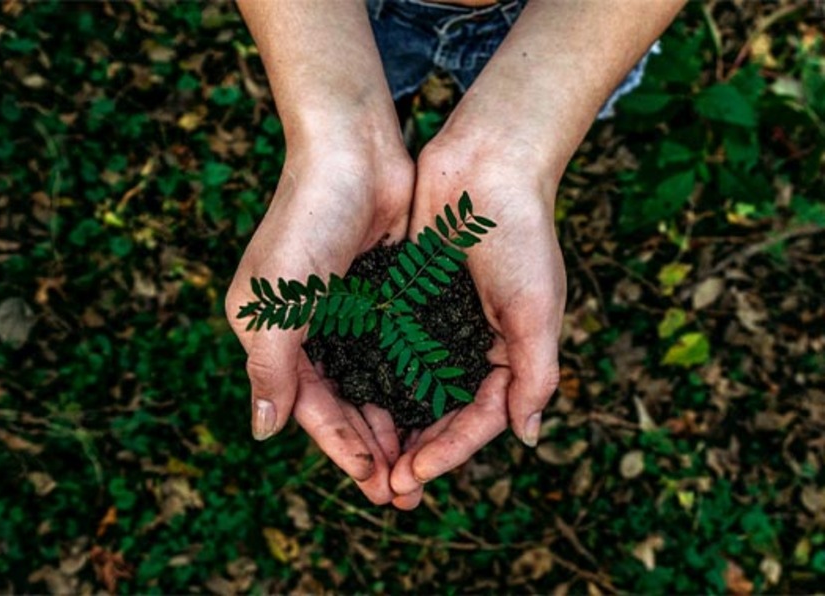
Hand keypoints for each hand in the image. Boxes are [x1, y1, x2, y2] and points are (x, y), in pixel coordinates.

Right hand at [225, 141, 414, 504]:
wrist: (354, 151)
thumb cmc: (307, 220)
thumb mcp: (277, 300)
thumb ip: (270, 367)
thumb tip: (263, 432)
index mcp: (274, 334)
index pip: (310, 407)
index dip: (342, 448)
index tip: (375, 484)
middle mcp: (309, 330)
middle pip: (344, 404)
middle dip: (373, 448)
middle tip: (406, 491)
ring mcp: (348, 314)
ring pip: (374, 384)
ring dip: (396, 423)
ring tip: (424, 463)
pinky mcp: (382, 296)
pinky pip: (398, 352)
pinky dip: (413, 383)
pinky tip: (436, 410)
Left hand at [389, 129, 566, 508]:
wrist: (487, 163)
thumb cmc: (521, 234)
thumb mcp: (537, 308)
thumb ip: (536, 373)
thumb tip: (527, 437)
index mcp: (509, 353)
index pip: (478, 418)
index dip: (448, 451)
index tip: (413, 476)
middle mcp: (472, 345)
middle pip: (441, 413)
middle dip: (415, 451)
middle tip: (384, 488)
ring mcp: (438, 323)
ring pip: (410, 388)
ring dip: (390, 424)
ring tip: (364, 459)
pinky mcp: (408, 299)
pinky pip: (388, 348)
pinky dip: (373, 376)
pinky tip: (349, 400)